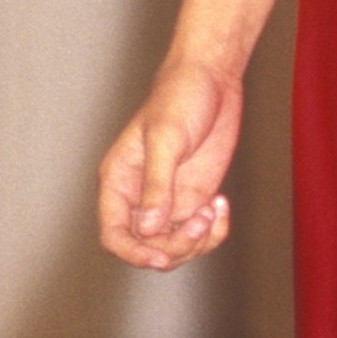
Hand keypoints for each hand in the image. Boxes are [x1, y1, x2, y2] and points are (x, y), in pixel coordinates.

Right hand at [98, 56, 240, 268]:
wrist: (211, 79)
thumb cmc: (180, 98)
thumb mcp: (167, 139)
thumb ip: (158, 184)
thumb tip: (150, 228)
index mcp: (119, 182)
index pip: (114, 235)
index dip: (133, 253)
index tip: (160, 258)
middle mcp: (140, 197)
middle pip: (147, 248)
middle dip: (175, 246)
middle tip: (201, 219)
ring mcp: (168, 200)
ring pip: (174, 247)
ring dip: (197, 241)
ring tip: (214, 209)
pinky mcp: (193, 198)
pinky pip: (198, 233)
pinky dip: (213, 231)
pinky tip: (222, 205)